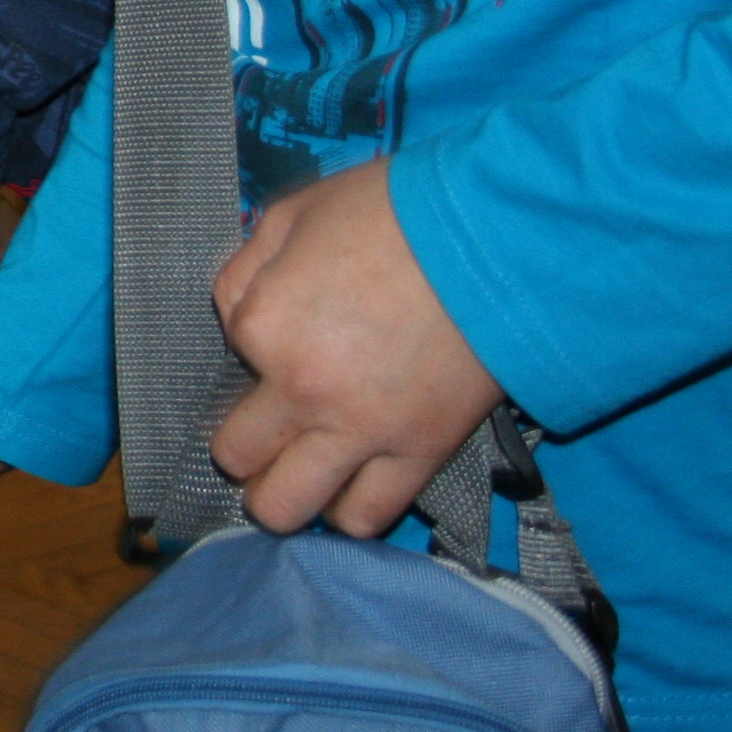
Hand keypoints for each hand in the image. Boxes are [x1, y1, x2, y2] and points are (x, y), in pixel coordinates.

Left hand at [211, 156, 500, 534]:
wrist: (501, 241)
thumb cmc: (393, 215)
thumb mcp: (293, 215)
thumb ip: (248, 271)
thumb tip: (238, 315)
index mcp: (263, 326)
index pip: (230, 349)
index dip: (256, 334)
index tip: (291, 319)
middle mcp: (302, 392)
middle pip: (238, 458)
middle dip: (243, 445)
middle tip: (266, 425)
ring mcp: (362, 433)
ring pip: (291, 508)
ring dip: (284, 495)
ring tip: (298, 471)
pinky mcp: (421, 455)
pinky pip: (368, 516)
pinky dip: (348, 511)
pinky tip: (348, 488)